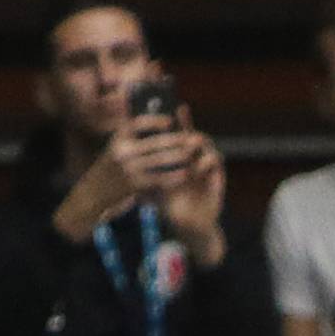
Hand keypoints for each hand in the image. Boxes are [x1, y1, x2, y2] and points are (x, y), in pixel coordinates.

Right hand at [52, 112, 197, 242]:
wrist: (94, 192)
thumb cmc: (111, 166)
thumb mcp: (115, 145)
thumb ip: (127, 130)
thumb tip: (130, 102)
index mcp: (119, 137)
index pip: (139, 124)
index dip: (156, 121)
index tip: (171, 120)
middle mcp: (123, 150)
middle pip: (155, 142)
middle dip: (176, 140)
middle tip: (194, 138)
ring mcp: (129, 168)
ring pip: (160, 160)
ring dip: (179, 157)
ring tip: (192, 155)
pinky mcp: (135, 184)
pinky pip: (159, 179)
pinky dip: (173, 176)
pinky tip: (185, 175)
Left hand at [154, 117, 226, 261]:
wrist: (188, 224)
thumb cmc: (168, 204)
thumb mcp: (150, 184)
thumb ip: (140, 171)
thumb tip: (117, 157)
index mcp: (175, 156)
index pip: (172, 132)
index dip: (165, 121)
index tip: (157, 110)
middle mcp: (192, 156)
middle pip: (189, 130)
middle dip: (185, 122)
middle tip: (177, 115)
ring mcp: (205, 163)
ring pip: (205, 141)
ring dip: (197, 138)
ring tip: (188, 142)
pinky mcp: (217, 173)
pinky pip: (215, 158)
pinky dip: (207, 158)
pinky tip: (196, 166)